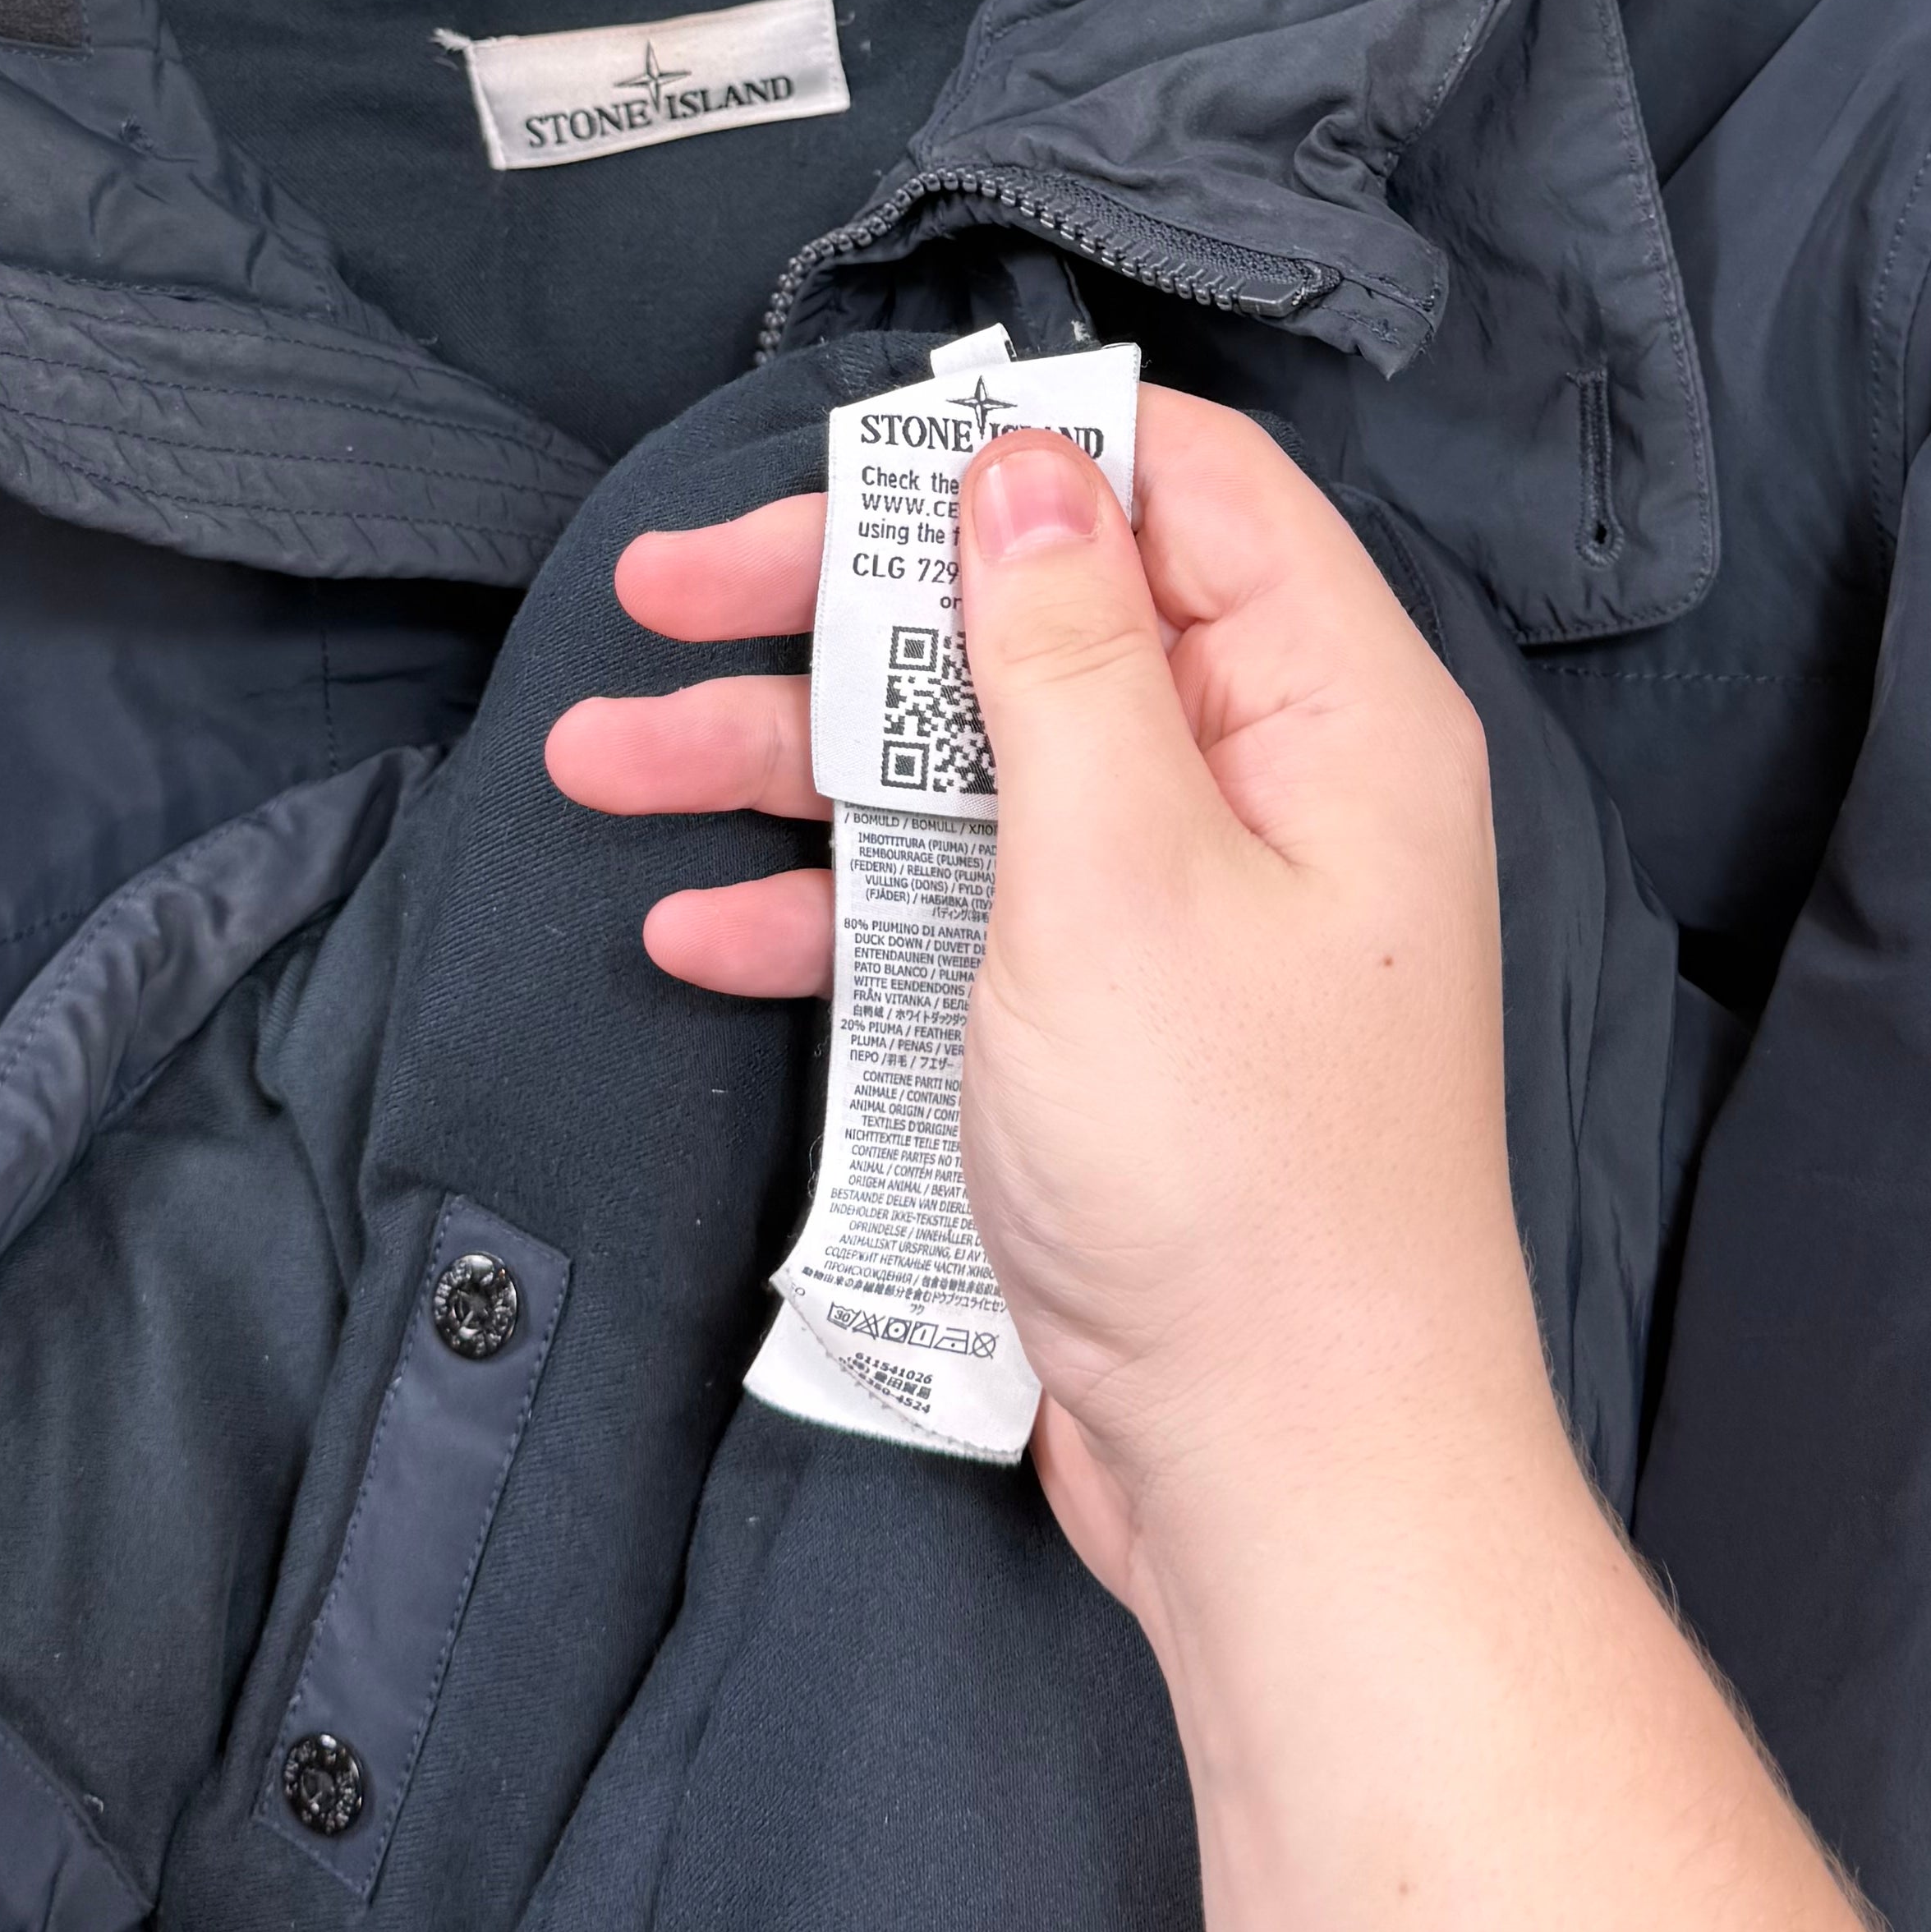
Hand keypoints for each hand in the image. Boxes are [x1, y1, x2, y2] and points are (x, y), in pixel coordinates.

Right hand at [542, 386, 1558, 1614]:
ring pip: (965, 773)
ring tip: (601, 758)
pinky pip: (957, 918)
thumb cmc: (1240, 1183)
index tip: (838, 464)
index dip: (1013, 454)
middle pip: (1033, 621)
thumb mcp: (1124, 871)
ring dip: (786, 760)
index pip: (1184, 488)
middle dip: (837, 606)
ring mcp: (1180, 912)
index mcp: (1329, 711)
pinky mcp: (1107, 1026)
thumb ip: (1063, 655)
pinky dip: (831, 912)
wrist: (1289, 1477)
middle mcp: (1267, 787)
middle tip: (657, 592)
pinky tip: (701, 924)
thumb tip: (1027, 470)